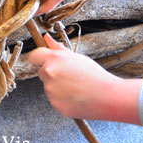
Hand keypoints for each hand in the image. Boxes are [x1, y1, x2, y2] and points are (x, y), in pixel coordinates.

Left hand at [28, 33, 142, 124]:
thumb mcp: (77, 57)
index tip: (44, 60)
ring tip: (76, 87)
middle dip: (52, 73)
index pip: (34, 56)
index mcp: (54, 59)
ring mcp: (51, 90)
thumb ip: (58, 48)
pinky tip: (76, 97)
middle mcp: (49, 73)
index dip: (39, 58)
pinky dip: (62, 99)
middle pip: (41, 72)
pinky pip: (54, 99)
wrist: (108, 97)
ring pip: (48, 87)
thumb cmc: (95, 75)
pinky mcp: (55, 104)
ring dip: (57, 87)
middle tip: (70, 76)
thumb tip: (46, 38)